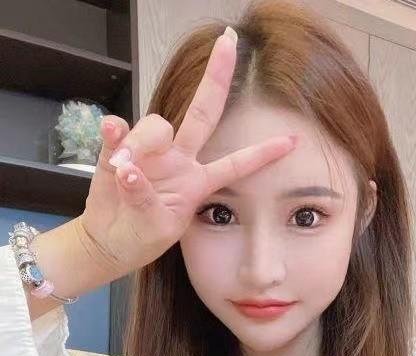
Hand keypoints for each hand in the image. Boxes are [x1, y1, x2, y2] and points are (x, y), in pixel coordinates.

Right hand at [79, 27, 297, 276]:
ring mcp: (149, 151)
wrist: (109, 242)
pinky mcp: (118, 147)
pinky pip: (118, 127)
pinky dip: (114, 131)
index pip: (236, 165)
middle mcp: (179, 159)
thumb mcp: (155, 228)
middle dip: (216, 77)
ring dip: (140, 144)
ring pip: (155, 125)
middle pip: (202, 112)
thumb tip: (129, 169)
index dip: (263, 153)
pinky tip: (111, 137)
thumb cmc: (140, 238)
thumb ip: (145, 198)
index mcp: (198, 182)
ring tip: (124, 171)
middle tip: (229, 41)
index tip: (293, 141)